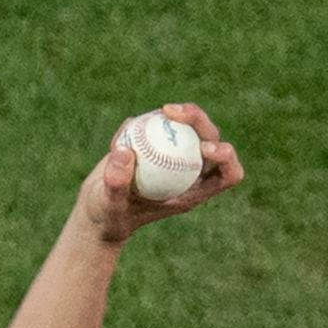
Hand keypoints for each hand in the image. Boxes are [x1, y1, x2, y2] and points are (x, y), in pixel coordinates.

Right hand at [78, 103, 244, 246]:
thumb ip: (116, 183)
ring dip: (171, 114)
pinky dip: (143, 122)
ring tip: (136, 127)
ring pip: (189, 125)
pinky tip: (122, 136)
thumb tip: (124, 150)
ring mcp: (177, 154)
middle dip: (197, 119)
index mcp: (193, 191)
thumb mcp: (109, 205)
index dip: (225, 157)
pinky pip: (161, 122)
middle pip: (211, 138)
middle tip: (169, 111)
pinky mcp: (160, 142)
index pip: (228, 174)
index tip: (204, 148)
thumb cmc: (110, 217)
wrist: (99, 210)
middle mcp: (191, 171)